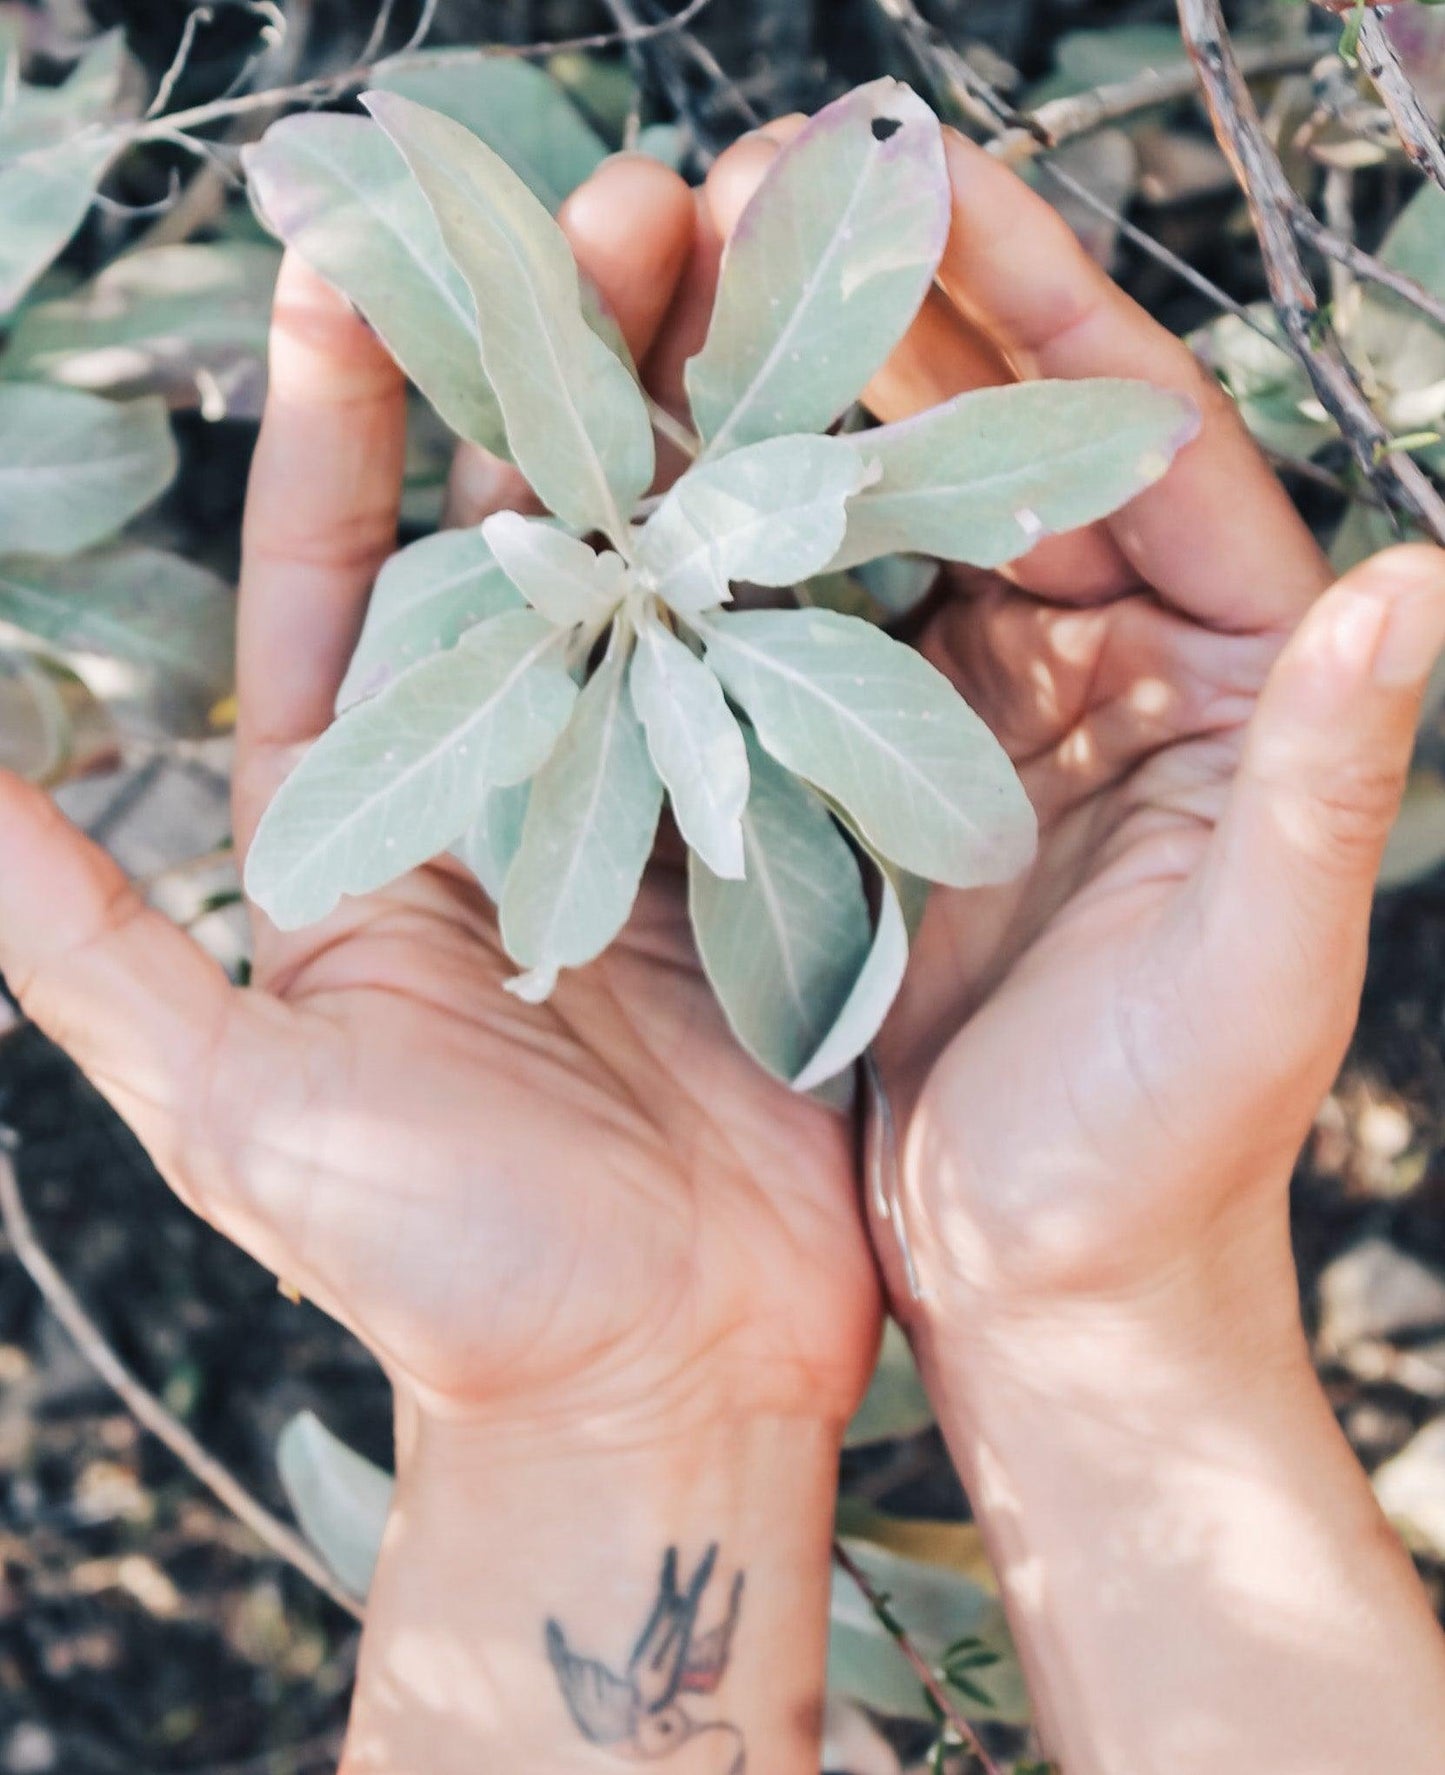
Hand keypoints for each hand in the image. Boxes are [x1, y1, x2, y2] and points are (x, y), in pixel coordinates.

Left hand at [0, 154, 876, 1772]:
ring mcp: (666, 816)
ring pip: (675, 588)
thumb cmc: (433, 1261)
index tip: (353, 264)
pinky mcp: (791, 863)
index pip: (352, 578)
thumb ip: (89, 936)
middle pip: (533, 540)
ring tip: (738, 282)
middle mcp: (523, 791)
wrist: (645, 1382)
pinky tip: (848, 465)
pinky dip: (819, 587)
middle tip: (606, 206)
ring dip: (698, 441)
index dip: (350, 419)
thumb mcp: (230, 1092)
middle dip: (557, 370)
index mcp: (378, 821)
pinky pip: (801, 697)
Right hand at [707, 122, 1444, 1331]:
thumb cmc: (1162, 1151)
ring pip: (883, 506)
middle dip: (886, 303)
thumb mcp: (1251, 981)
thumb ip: (1322, 787)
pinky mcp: (868, 765)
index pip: (1137, 439)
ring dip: (793, 393)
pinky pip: (801, 617)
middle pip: (995, 437)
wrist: (1039, 1275)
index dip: (1033, 303)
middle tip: (758, 179)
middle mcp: (1100, 656)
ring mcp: (975, 701)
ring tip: (679, 271)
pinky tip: (646, 456)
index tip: (919, 172)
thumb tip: (1421, 585)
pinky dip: (733, 536)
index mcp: (1218, 673)